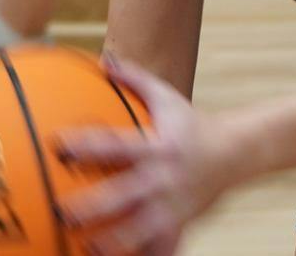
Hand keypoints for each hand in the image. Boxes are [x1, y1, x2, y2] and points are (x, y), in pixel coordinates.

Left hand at [57, 60, 236, 255]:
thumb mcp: (168, 98)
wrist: (236, 151)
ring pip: (140, 230)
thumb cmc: (193, 124)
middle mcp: (164, 177)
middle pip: (124, 194)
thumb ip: (135, 79)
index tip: (59, 143)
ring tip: (87, 249)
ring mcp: (173, 205)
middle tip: (62, 211)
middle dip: (93, 206)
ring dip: (113, 242)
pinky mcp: (180, 224)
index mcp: (157, 146)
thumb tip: (104, 59)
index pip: (116, 144)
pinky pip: (163, 248)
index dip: (87, 143)